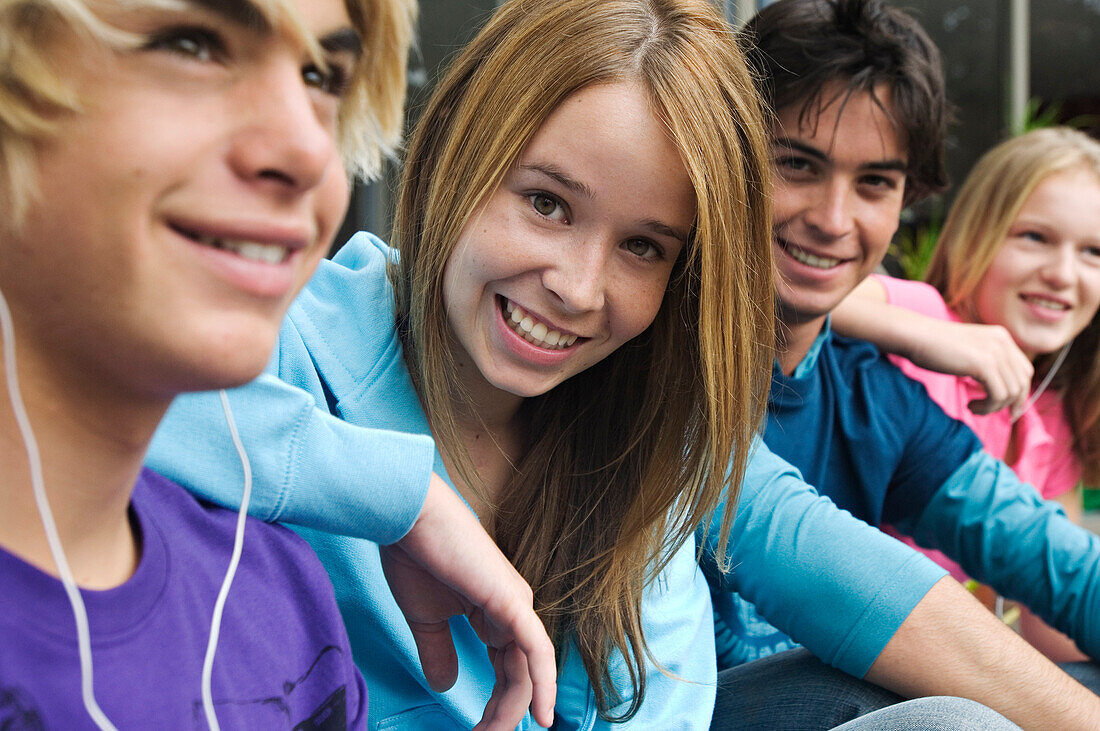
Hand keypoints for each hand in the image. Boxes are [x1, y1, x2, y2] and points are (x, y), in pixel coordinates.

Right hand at [379, 473, 555, 729]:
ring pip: (528, 670)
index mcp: (495, 614)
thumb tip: (445, 686)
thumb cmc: (415, 556)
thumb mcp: (426, 618)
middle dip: (503, 715)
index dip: (496, 707)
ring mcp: (516, 604)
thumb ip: (438, 651)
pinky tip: (538, 714)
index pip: (507, 671)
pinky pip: (536, 650)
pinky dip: (542, 683)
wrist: (408, 518)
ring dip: (514, 709)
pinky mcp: (512, 601)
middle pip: (520, 676)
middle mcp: (514, 610)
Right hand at [905, 320, 1032, 416]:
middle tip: (989, 411)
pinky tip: (970, 406)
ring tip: (974, 408)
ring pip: (1012, 392)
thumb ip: (986, 362)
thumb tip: (999, 390)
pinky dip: (987, 407)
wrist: (914, 336)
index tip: (1006, 407)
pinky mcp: (984, 364)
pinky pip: (998, 395)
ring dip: (994, 407)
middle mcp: (1003, 342)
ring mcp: (995, 352)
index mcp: (1001, 337)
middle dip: (1011, 402)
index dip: (1018, 392)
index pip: (1024, 369)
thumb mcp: (968, 351)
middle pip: (1022, 381)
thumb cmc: (932, 346)